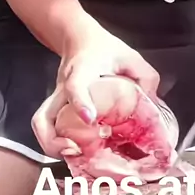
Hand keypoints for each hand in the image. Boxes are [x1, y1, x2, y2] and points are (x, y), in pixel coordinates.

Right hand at [31, 30, 159, 156]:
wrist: (78, 38)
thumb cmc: (103, 49)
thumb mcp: (130, 56)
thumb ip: (145, 78)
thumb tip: (153, 106)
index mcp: (82, 71)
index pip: (75, 86)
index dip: (81, 102)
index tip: (90, 118)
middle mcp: (63, 88)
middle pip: (44, 117)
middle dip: (54, 141)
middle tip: (75, 150)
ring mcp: (56, 100)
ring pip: (40, 126)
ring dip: (52, 146)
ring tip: (74, 156)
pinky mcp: (56, 108)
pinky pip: (47, 129)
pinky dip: (55, 144)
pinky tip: (75, 151)